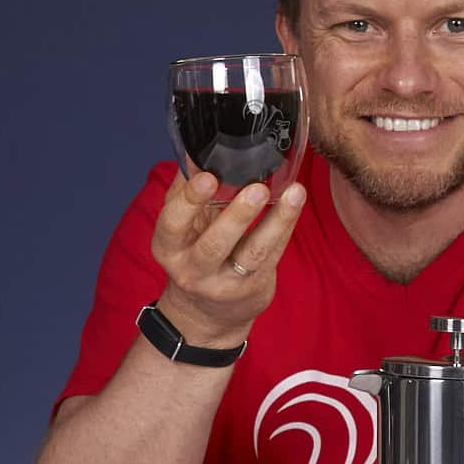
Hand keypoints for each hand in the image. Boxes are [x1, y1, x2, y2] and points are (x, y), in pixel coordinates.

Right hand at [150, 171, 305, 347]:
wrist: (206, 314)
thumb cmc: (193, 254)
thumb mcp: (182, 228)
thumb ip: (186, 191)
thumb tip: (198, 148)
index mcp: (168, 248)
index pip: (173, 224)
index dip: (189, 200)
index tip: (208, 176)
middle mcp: (193, 270)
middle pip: (214, 243)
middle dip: (236, 215)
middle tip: (257, 188)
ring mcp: (226, 282)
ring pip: (252, 251)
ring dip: (275, 220)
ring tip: (292, 193)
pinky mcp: (254, 286)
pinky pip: (273, 253)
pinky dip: (285, 225)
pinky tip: (295, 202)